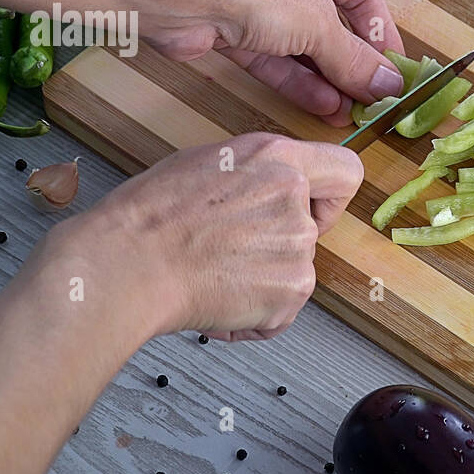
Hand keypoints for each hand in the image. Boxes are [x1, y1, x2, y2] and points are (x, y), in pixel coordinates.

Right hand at [59, 133, 362, 340]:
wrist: (127, 265)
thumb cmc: (149, 217)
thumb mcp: (206, 163)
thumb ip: (254, 173)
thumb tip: (267, 187)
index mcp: (276, 157)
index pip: (346, 170)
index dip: (330, 197)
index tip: (312, 209)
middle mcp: (294, 196)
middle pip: (311, 231)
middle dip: (278, 246)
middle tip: (232, 252)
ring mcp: (298, 245)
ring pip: (294, 270)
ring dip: (262, 281)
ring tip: (212, 274)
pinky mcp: (292, 290)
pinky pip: (283, 310)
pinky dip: (255, 316)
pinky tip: (217, 299)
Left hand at [144, 0, 405, 126]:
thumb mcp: (319, 26)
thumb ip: (355, 60)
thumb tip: (392, 87)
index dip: (380, 29)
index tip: (394, 66)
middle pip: (329, 19)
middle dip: (350, 62)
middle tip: (371, 98)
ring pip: (299, 42)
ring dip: (324, 78)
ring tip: (349, 112)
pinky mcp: (228, 26)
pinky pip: (271, 55)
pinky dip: (294, 79)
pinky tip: (321, 106)